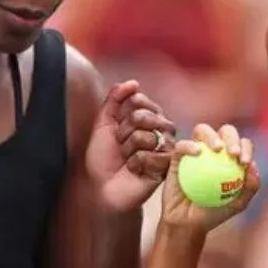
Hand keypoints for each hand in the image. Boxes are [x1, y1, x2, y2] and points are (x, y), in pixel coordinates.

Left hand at [87, 80, 176, 210]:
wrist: (100, 185)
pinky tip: (135, 170)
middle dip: (123, 133)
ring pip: (144, 137)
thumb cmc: (103, 155)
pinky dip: (134, 164)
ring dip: (127, 150)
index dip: (120, 115)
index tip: (116, 129)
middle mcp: (162, 129)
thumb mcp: (104, 122)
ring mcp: (166, 147)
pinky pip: (148, 156)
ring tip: (127, 159)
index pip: (138, 99)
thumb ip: (115, 98)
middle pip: (142, 116)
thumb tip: (133, 83)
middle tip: (121, 146)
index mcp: (150, 115)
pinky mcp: (166, 167)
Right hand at [160, 123, 260, 232]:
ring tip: (217, 148)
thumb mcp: (238, 204)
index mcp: (230, 158)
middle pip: (224, 132)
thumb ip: (251, 186)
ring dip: (212, 135)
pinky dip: (190, 145)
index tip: (244, 162)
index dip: (246, 148)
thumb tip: (254, 166)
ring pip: (202, 131)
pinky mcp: (177, 156)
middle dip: (232, 137)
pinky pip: (182, 145)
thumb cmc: (213, 214)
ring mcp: (194, 151)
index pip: (241, 145)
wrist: (187, 223)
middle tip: (233, 154)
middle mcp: (213, 151)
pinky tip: (197, 152)